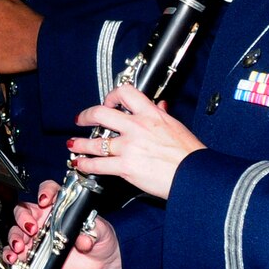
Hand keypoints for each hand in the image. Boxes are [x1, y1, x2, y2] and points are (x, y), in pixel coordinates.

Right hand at [4, 181, 122, 268]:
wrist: (101, 261)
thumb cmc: (101, 238)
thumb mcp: (101, 231)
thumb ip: (93, 232)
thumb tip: (84, 239)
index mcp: (60, 207)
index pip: (48, 191)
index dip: (44, 192)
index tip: (45, 201)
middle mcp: (45, 219)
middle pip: (24, 210)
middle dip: (23, 218)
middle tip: (32, 229)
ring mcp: (38, 237)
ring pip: (16, 231)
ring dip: (14, 238)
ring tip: (20, 247)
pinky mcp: (34, 253)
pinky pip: (15, 252)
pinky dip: (11, 254)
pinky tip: (14, 258)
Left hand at [68, 84, 204, 199]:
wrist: (195, 175)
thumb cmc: (190, 154)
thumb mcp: (176, 126)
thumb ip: (162, 114)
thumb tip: (160, 105)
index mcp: (151, 114)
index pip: (125, 93)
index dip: (111, 96)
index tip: (107, 102)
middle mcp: (137, 127)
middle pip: (100, 113)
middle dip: (85, 116)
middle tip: (80, 120)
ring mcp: (129, 146)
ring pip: (95, 142)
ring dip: (79, 144)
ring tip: (73, 144)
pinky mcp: (126, 166)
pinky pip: (98, 164)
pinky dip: (85, 164)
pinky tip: (80, 164)